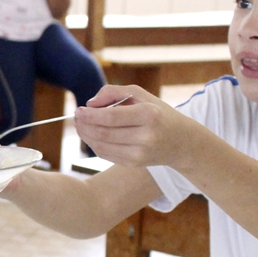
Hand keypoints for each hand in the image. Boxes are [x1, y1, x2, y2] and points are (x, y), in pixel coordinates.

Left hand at [73, 85, 200, 168]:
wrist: (181, 142)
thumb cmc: (157, 113)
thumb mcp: (141, 95)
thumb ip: (113, 92)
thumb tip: (90, 104)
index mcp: (149, 115)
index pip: (111, 117)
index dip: (90, 114)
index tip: (79, 110)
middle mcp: (146, 136)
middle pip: (104, 132)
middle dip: (84, 125)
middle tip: (76, 117)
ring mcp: (140, 153)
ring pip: (101, 146)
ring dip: (85, 135)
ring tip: (80, 125)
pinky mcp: (134, 164)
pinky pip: (105, 154)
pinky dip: (93, 144)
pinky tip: (91, 135)